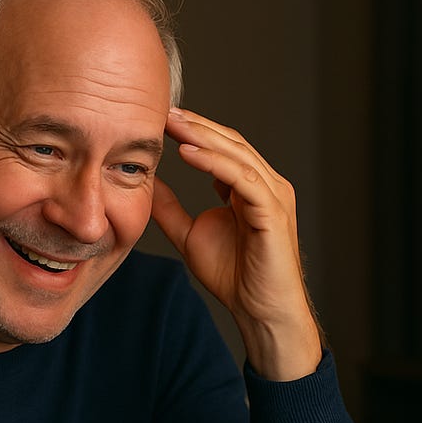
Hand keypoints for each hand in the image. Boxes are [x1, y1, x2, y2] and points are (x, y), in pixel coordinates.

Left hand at [152, 107, 322, 379]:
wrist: (260, 312)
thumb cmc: (235, 277)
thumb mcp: (190, 235)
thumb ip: (171, 209)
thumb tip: (148, 184)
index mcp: (251, 188)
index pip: (223, 148)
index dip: (193, 131)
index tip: (160, 120)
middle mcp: (266, 186)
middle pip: (231, 144)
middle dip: (196, 125)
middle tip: (163, 110)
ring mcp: (273, 196)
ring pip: (237, 155)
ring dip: (203, 137)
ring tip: (172, 124)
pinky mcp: (272, 212)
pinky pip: (242, 179)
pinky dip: (214, 163)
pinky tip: (188, 152)